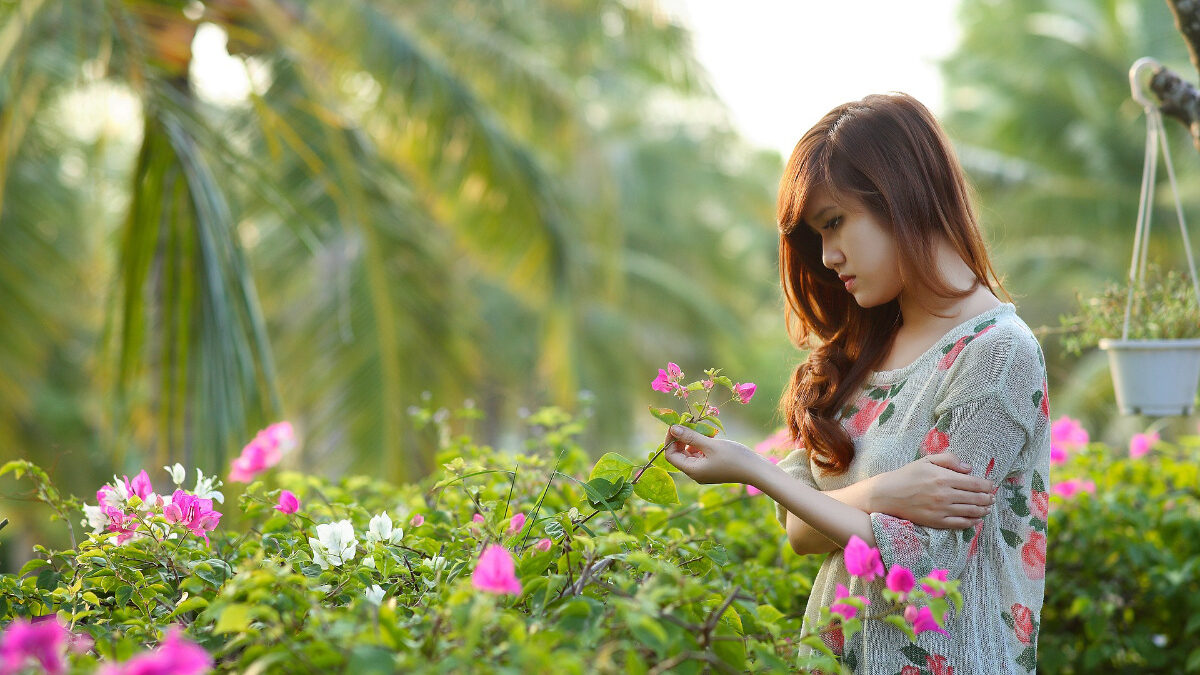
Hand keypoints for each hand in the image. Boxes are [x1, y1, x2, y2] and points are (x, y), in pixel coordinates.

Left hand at [663, 425, 762, 485]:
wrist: (757, 470)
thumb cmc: (734, 458)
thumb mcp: (711, 445)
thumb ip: (690, 436)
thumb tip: (672, 428)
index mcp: (692, 470)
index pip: (670, 455)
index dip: (670, 440)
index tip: (676, 425)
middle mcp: (695, 473)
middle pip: (679, 454)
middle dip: (681, 438)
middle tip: (689, 423)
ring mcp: (704, 471)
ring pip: (690, 453)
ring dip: (692, 440)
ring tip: (701, 429)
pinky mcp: (712, 468)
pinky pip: (700, 455)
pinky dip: (701, 445)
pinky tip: (710, 436)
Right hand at [873, 453, 995, 528]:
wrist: (888, 494)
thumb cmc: (907, 475)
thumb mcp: (926, 460)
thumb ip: (949, 459)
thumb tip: (968, 468)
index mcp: (944, 477)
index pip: (974, 483)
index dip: (987, 485)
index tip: (991, 486)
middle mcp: (945, 494)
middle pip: (976, 498)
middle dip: (988, 498)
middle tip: (992, 498)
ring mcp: (941, 510)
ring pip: (970, 512)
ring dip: (983, 510)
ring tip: (987, 508)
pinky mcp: (936, 521)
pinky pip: (959, 523)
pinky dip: (971, 522)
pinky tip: (976, 520)